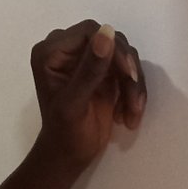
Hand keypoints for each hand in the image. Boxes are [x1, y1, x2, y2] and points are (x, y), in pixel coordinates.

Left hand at [30, 19, 145, 174]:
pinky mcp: (102, 72)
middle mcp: (67, 49)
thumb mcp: (75, 103)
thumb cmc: (65, 133)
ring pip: (122, 55)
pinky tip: (128, 116)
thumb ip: (90, 69)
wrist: (69, 157)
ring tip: (132, 114)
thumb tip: (106, 33)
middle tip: (135, 101)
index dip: (113, 49)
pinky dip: (133, 91)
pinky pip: (126, 69)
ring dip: (133, 84)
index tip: (128, 75)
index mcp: (51, 51)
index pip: (89, 31)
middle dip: (126, 69)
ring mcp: (86, 60)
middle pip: (109, 40)